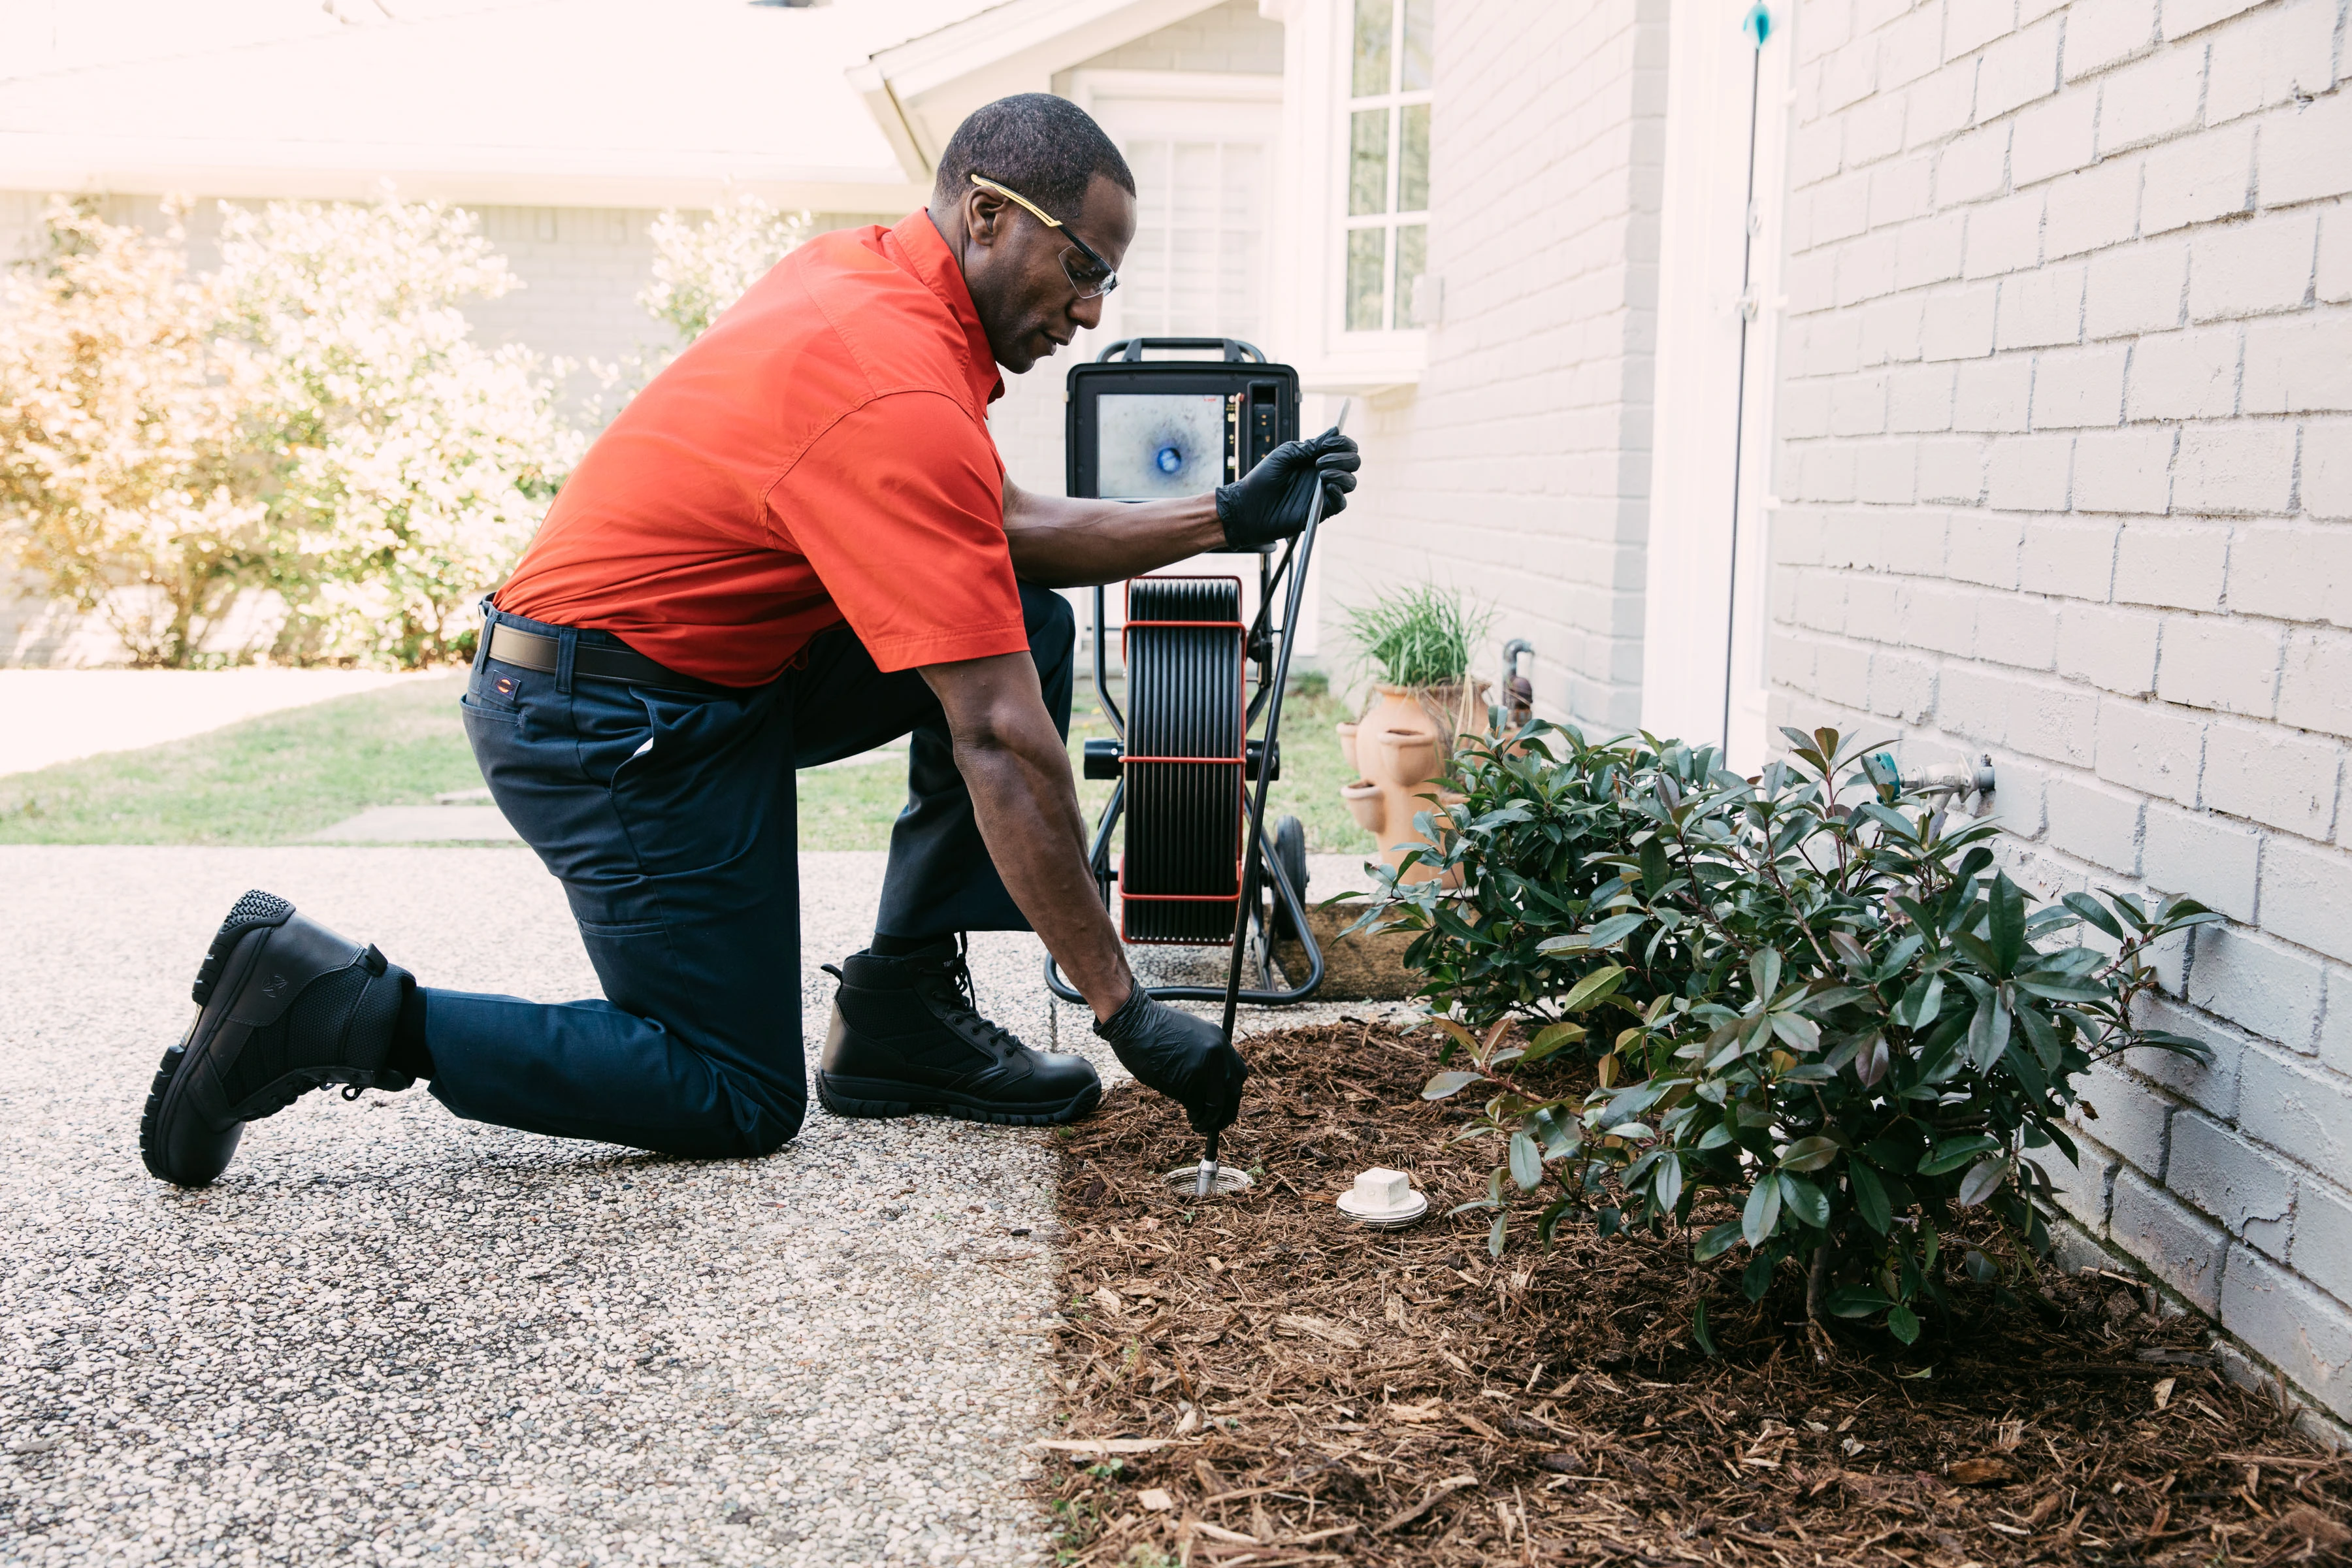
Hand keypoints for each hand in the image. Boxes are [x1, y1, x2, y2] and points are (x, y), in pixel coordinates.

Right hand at [1092, 989, 1248, 1134]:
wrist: (1133, 1021)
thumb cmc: (1153, 1027)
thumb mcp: (1189, 1033)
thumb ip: (1204, 1053)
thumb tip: (1209, 1081)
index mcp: (1219, 1040)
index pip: (1239, 1074)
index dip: (1232, 1093)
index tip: (1225, 1104)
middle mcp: (1217, 1054)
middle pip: (1233, 1092)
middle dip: (1226, 1112)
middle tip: (1217, 1123)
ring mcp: (1203, 1069)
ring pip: (1216, 1105)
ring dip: (1209, 1120)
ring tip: (1199, 1124)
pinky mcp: (1187, 1083)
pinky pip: (1196, 1107)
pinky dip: (1194, 1116)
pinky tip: (1190, 1118)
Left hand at [1214, 428, 1359, 550]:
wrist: (1249, 505)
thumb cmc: (1263, 478)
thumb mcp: (1286, 454)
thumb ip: (1311, 445)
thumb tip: (1336, 431)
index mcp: (1316, 458)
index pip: (1344, 448)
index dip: (1342, 443)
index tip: (1327, 444)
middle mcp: (1324, 475)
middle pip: (1353, 463)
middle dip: (1343, 458)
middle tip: (1319, 462)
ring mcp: (1323, 493)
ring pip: (1351, 482)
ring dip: (1341, 473)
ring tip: (1321, 473)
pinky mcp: (1320, 512)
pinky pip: (1341, 503)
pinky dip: (1339, 493)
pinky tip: (1327, 486)